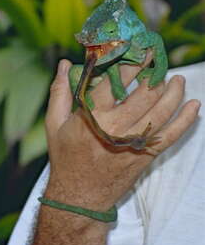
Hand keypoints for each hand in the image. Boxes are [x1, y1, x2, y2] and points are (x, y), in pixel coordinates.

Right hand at [44, 59, 199, 211]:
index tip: (139, 48)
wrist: (79, 195)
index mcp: (92, 116)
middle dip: (155, 72)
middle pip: (144, 93)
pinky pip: (171, 135)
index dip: (130, 61)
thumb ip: (59, 92)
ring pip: (162, 111)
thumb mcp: (54, 123)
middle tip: (159, 60)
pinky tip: (194, 106)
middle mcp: (115, 126)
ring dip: (173, 92)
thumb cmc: (65, 157)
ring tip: (177, 78)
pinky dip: (186, 120)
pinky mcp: (145, 155)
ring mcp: (133, 142)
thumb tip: (62, 63)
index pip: (115, 80)